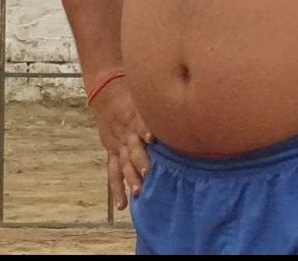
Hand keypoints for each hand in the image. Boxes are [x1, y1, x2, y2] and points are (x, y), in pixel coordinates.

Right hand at [90, 79, 154, 210]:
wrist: (107, 93)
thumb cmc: (134, 96)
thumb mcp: (147, 96)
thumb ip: (165, 104)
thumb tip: (190, 105)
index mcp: (137, 118)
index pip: (142, 124)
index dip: (146, 131)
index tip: (153, 139)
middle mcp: (128, 133)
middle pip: (133, 148)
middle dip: (141, 161)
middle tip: (149, 173)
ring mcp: (119, 145)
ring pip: (123, 163)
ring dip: (130, 177)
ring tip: (138, 191)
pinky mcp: (112, 152)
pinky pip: (113, 173)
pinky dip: (117, 189)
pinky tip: (122, 205)